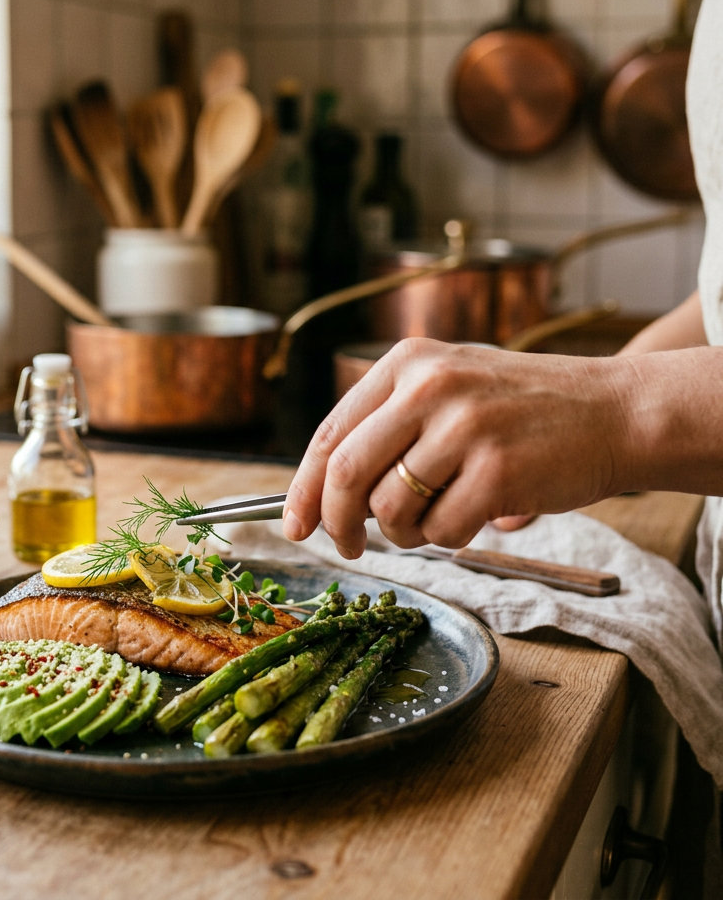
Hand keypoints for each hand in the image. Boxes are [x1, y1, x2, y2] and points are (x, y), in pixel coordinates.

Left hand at [282, 339, 630, 557]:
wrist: (614, 412)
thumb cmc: (521, 410)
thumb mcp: (448, 389)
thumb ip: (388, 428)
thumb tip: (323, 495)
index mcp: (407, 364)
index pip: (330, 435)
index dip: (304, 488)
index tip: (295, 524)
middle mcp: (429, 387)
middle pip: (346, 475)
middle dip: (337, 523)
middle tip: (348, 547)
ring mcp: (464, 428)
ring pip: (390, 509)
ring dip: (403, 532)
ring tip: (434, 518)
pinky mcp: (498, 471)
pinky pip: (439, 531)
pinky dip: (447, 538)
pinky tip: (473, 517)